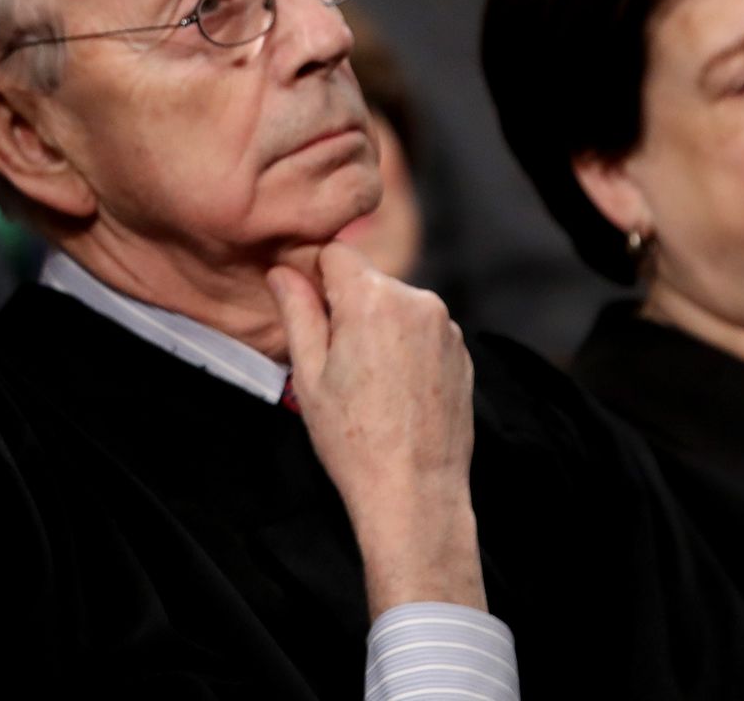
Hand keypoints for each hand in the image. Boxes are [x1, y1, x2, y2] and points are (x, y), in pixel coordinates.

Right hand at [268, 243, 484, 613]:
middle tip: (334, 361)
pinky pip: (422, 330)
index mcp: (373, 299)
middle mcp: (417, 300)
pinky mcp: (461, 351)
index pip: (336, 252)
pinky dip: (404, 346)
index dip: (314, 275)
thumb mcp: (308, 375)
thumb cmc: (353, 440)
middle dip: (346, 306)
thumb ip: (297, 312)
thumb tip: (281, 272)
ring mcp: (445, 326)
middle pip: (367, 280)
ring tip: (367, 382)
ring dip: (378, 326)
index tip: (306, 309)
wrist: (414, 492)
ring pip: (395, 305)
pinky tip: (394, 391)